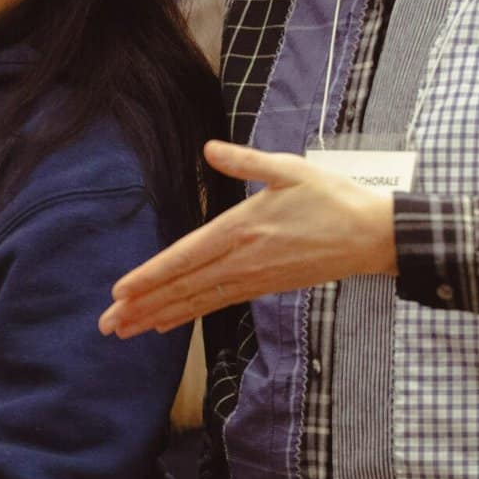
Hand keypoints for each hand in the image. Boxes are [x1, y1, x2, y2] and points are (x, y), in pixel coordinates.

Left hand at [98, 141, 396, 337]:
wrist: (372, 237)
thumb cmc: (332, 197)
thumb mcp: (290, 169)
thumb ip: (245, 162)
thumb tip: (209, 149)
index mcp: (242, 228)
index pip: (185, 256)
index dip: (151, 276)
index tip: (119, 292)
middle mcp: (242, 259)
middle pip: (183, 286)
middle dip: (143, 306)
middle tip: (106, 324)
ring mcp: (254, 278)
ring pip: (197, 301)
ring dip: (159, 315)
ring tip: (125, 329)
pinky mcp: (264, 286)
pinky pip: (218, 303)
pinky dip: (188, 314)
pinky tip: (166, 323)